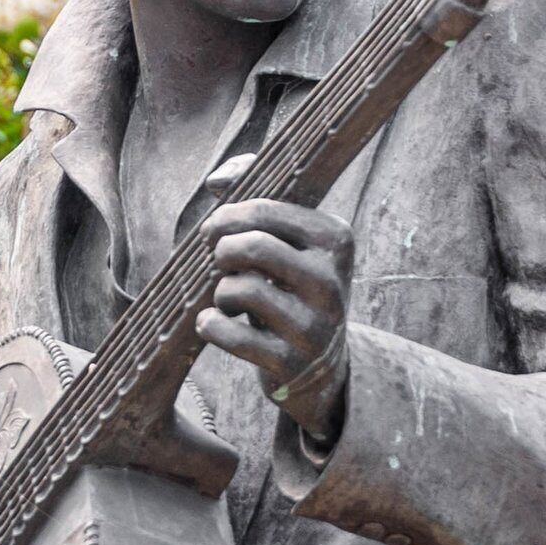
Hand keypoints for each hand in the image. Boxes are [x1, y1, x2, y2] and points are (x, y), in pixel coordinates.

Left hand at [196, 198, 351, 443]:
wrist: (322, 365)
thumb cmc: (293, 286)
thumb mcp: (290, 240)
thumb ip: (255, 195)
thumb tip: (216, 180)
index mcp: (336, 240)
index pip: (266, 211)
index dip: (226, 216)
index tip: (214, 230)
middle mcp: (331, 282)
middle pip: (252, 246)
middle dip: (221, 250)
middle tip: (218, 260)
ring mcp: (314, 326)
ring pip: (239, 289)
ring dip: (220, 291)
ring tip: (229, 297)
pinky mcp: (290, 364)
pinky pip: (229, 335)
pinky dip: (209, 325)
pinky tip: (213, 322)